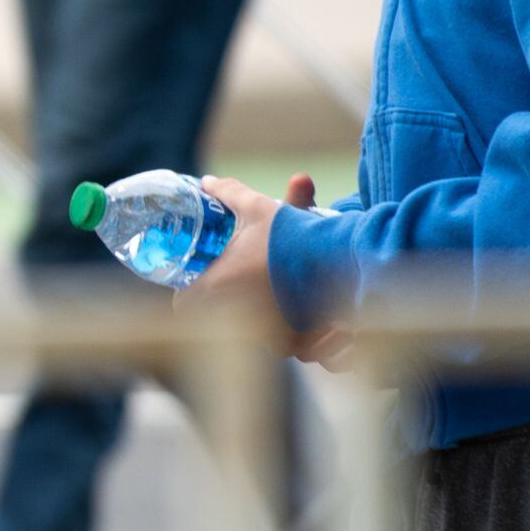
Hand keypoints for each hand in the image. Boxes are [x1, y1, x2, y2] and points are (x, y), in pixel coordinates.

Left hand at [179, 174, 349, 370]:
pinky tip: (296, 321)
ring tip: (266, 302)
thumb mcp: (259, 209)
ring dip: (258, 325)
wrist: (346, 261)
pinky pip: (288, 349)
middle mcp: (241, 321)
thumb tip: (207, 182)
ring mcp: (270, 339)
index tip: (196, 282)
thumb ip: (231, 194)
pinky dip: (292, 339)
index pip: (183, 305)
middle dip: (222, 309)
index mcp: (219, 289)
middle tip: (232, 287)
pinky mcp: (299, 347)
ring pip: (253, 339)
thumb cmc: (293, 237)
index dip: (187, 294)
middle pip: (215, 323)